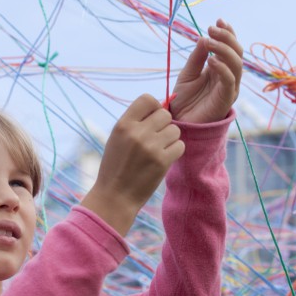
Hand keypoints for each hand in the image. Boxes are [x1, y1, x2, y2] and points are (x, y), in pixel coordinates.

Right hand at [80, 94, 184, 235]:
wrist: (115, 196)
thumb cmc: (116, 166)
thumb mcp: (118, 138)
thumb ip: (136, 121)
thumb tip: (162, 106)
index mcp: (123, 124)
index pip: (147, 98)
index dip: (154, 107)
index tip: (151, 119)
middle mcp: (137, 132)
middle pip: (165, 114)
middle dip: (164, 125)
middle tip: (156, 139)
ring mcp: (150, 147)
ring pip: (175, 130)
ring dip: (171, 139)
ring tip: (158, 150)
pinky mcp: (162, 161)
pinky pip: (180, 145)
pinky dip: (175, 152)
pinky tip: (163, 159)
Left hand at [168, 19, 242, 122]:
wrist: (179, 122)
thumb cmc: (184, 99)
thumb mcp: (188, 73)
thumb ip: (197, 57)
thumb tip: (204, 37)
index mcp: (221, 69)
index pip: (231, 47)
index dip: (228, 33)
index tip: (218, 20)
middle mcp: (229, 77)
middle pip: (237, 53)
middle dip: (227, 37)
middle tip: (212, 28)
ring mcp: (229, 88)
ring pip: (237, 65)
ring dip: (225, 50)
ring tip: (210, 41)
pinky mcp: (225, 100)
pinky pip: (229, 81)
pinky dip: (223, 68)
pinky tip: (211, 60)